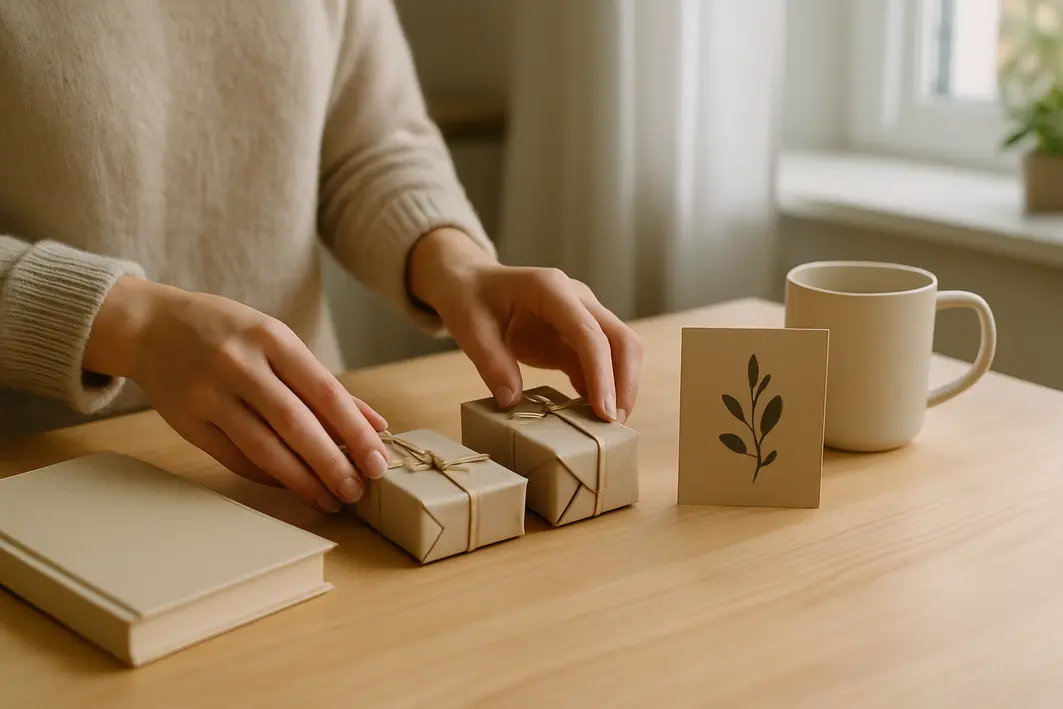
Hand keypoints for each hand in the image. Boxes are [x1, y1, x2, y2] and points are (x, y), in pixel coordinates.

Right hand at [84, 277, 389, 512]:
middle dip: (332, 463)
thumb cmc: (229, 333)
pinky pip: (236, 459)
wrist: (151, 326)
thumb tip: (375, 424)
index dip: (355, 431)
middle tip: (358, 490)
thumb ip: (323, 383)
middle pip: (296, 424)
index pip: (325, 392)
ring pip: (264, 448)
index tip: (377, 460)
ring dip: (302, 480)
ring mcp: (210, 395)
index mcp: (272, 338)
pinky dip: (269, 477)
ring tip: (330, 499)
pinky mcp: (188, 423)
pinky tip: (292, 487)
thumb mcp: (277, 342)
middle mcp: (241, 365)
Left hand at [408, 229, 642, 422]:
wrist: (470, 282)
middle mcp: (577, 299)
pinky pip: (599, 363)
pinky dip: (600, 388)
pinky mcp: (576, 336)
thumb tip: (512, 403)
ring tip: (607, 427)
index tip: (604, 412)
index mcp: (551, 290)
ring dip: (619, 387)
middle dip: (625, 383)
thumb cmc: (469, 298)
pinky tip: (589, 415)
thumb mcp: (470, 329)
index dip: (602, 373)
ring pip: (619, 351)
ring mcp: (581, 316)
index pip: (590, 333)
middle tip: (614, 425)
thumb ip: (492, 363)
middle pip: (621, 339)